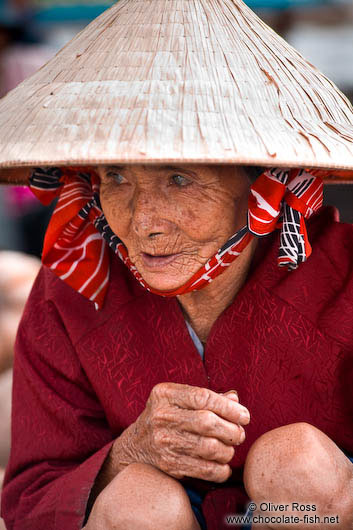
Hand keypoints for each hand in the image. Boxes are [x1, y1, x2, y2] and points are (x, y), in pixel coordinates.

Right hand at [112, 382, 249, 482]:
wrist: (136, 447)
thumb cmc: (166, 417)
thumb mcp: (178, 400)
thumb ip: (206, 397)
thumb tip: (235, 398)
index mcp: (165, 394)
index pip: (202, 397)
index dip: (228, 407)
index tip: (244, 416)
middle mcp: (161, 416)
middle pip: (207, 422)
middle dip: (231, 430)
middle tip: (239, 434)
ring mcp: (163, 442)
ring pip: (209, 447)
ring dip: (228, 450)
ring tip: (230, 448)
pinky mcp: (168, 465)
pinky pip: (204, 470)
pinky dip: (221, 470)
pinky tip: (223, 465)